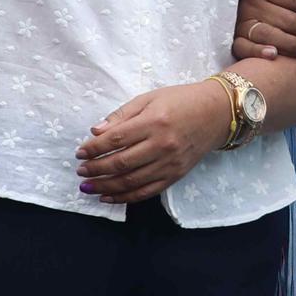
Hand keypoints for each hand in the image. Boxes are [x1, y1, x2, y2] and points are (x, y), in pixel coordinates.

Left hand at [75, 81, 232, 204]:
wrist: (215, 114)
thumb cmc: (179, 100)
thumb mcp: (149, 98)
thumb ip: (122, 115)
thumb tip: (96, 131)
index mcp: (154, 121)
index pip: (116, 139)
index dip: (94, 148)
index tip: (80, 152)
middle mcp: (162, 145)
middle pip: (121, 163)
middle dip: (96, 169)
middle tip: (80, 171)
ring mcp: (170, 163)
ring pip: (131, 181)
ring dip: (106, 186)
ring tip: (88, 186)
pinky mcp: (176, 176)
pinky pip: (147, 192)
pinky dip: (126, 197)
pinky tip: (109, 196)